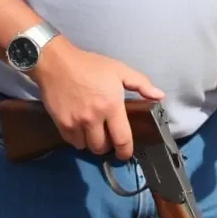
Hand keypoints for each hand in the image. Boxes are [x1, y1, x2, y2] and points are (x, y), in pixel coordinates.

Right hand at [31, 38, 163, 160]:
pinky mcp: (60, 124)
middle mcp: (93, 118)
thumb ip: (141, 84)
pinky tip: (81, 128)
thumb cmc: (90, 66)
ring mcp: (75, 123)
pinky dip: (77, 139)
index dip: (125, 151)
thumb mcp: (119, 70)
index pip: (122, 139)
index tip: (126, 154)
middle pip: (102, 147)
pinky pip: (72, 141)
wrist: (56, 63)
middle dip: (108, 146)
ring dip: (91, 143)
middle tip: (109, 138)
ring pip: (86, 146)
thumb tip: (160, 97)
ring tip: (94, 132)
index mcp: (111, 106)